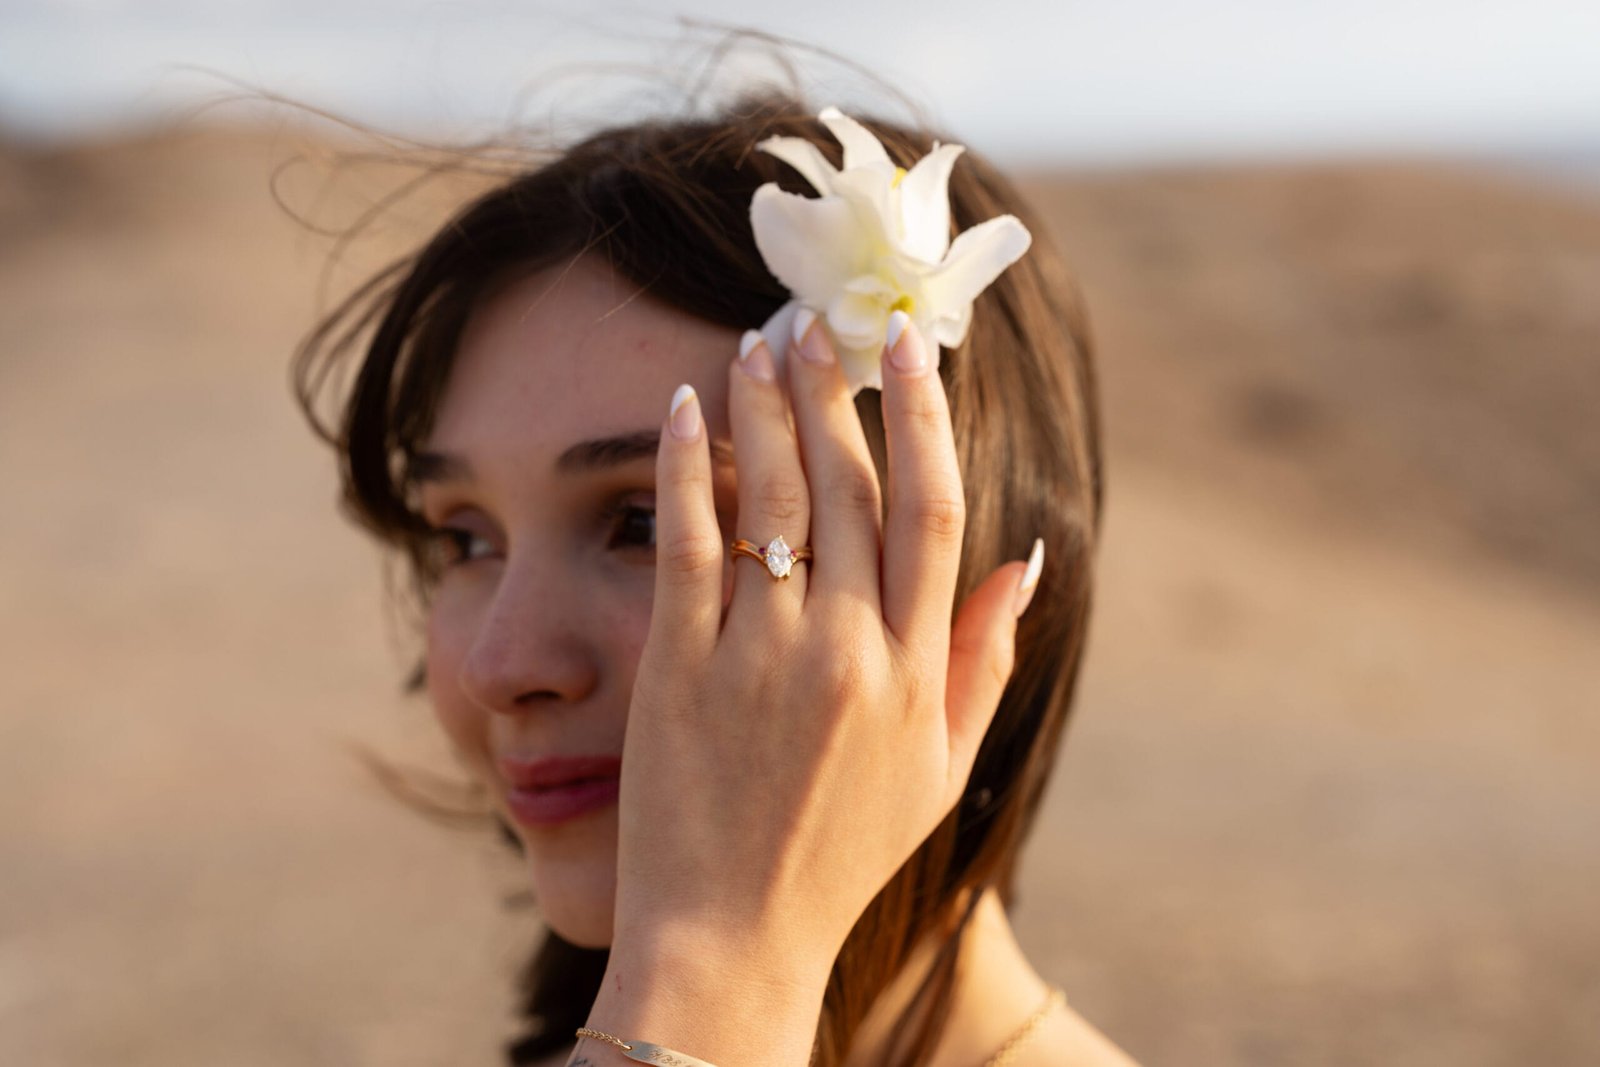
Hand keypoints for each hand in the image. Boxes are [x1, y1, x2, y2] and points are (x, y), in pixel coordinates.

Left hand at [613, 310, 1040, 978]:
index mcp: (916, 670)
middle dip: (834, 390)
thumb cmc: (842, 851)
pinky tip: (685, 406)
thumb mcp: (941, 766)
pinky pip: (686, 541)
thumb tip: (1026, 558)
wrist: (733, 935)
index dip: (924, 419)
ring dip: (764, 406)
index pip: (932, 512)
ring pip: (770, 496)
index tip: (908, 353)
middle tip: (816, 322)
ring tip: (756, 342)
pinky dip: (685, 465)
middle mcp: (846, 650)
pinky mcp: (679, 668)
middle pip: (848, 485)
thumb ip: (986, 659)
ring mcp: (759, 655)